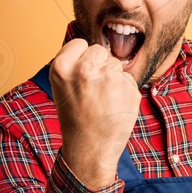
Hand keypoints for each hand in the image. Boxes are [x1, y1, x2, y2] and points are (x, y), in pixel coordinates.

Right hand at [49, 39, 140, 189]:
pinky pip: (128, 80)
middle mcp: (85, 69)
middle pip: (100, 51)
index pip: (80, 44)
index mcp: (62, 67)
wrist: (90, 149)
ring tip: (102, 101)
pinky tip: (114, 107)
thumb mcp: (62, 88)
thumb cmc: (75, 118)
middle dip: (100, 66)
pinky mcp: (129, 88)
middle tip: (92, 91)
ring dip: (113, 79)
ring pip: (116, 65)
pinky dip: (124, 91)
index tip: (81, 74)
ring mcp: (110, 78)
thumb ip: (74, 65)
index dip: (82, 58)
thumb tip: (93, 48)